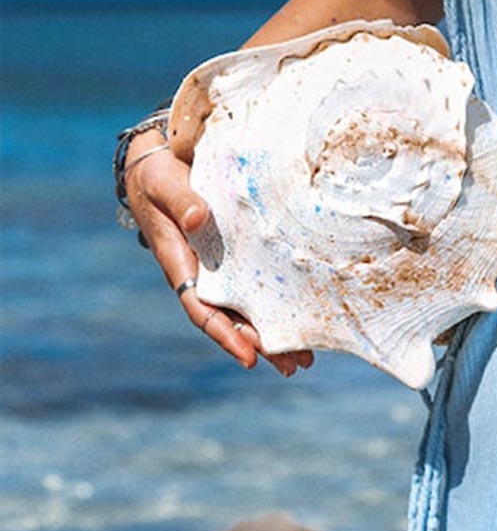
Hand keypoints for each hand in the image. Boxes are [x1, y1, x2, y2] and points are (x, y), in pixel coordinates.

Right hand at [123, 136, 313, 377]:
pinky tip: (302, 312)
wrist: (158, 164)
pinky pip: (255, 282)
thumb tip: (199, 221)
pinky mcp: (236, 252)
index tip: (249, 358)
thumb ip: (181, 200)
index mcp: (180, 264)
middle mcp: (201, 272)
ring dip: (273, 331)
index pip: (202, 310)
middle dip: (261, 344)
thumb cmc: (157, 177)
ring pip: (246, 307)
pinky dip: (275, 299)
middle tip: (295, 366)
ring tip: (305, 357)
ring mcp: (219, 265)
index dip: (225, 335)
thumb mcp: (165, 184)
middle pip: (231, 318)